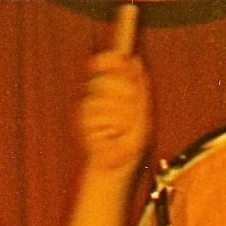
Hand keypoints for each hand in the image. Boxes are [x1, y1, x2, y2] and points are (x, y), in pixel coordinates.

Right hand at [73, 50, 151, 177]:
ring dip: (119, 116)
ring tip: (122, 132)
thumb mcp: (143, 114)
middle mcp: (101, 94)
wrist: (118, 167)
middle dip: (123, 95)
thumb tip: (135, 59)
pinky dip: (108, 125)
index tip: (117, 58)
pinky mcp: (83, 119)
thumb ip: (141, 88)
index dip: (110, 59)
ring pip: (101, 98)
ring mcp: (90, 106)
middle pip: (107, 80)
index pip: (108, 64)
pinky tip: (110, 135)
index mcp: (116, 90)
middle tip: (132, 116)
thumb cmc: (132, 142)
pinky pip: (96, 112)